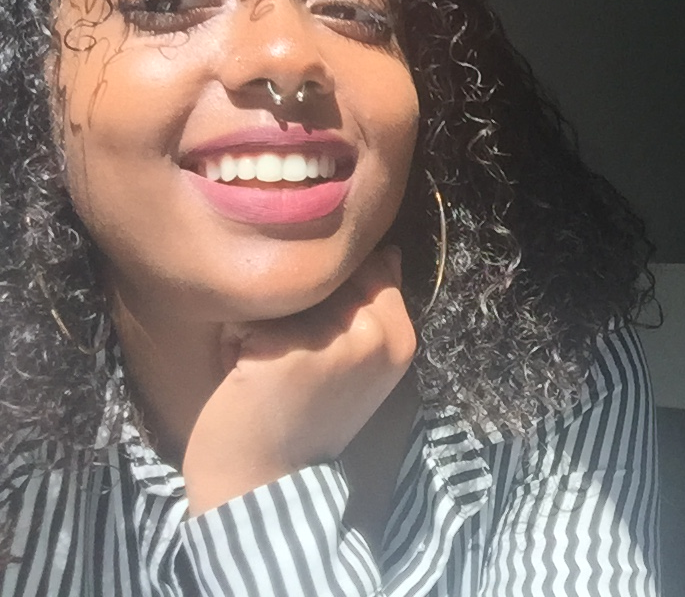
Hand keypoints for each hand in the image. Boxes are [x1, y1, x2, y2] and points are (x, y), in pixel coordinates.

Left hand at [182, 246, 416, 515]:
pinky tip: (244, 377)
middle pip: (325, 277)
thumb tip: (387, 250)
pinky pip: (246, 317)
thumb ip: (374, 307)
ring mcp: (330, 340)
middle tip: (294, 358)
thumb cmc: (307, 418)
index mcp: (400, 337)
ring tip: (268, 365)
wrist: (266, 483)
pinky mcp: (283, 348)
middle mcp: (374, 334)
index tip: (325, 339)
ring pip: (283, 293)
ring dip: (265, 322)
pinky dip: (234, 342)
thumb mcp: (361, 363)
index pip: (371, 267)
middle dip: (298, 307)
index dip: (336, 292)